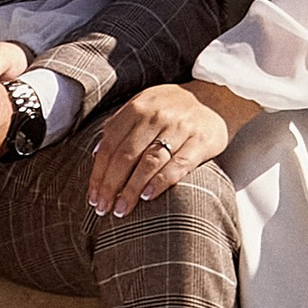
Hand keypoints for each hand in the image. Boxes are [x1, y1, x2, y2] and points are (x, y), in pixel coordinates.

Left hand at [86, 82, 232, 218]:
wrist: (215, 97)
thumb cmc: (171, 108)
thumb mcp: (144, 105)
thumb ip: (121, 126)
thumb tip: (95, 154)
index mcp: (138, 107)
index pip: (110, 143)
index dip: (99, 172)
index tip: (93, 196)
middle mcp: (157, 115)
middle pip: (126, 155)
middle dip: (111, 185)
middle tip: (103, 208)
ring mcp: (180, 127)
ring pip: (149, 162)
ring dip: (132, 189)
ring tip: (121, 209)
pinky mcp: (200, 141)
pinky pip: (178, 165)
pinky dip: (161, 182)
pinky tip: (148, 196)